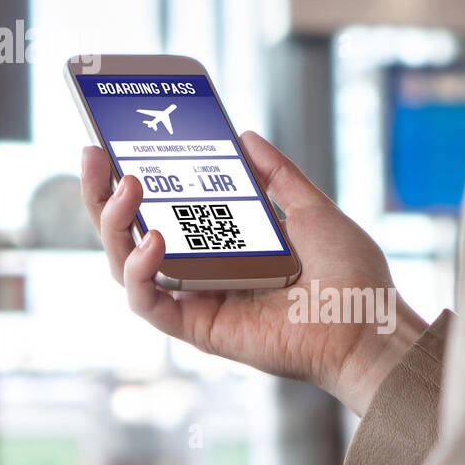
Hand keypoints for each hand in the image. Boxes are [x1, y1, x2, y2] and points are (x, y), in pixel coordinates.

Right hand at [81, 131, 425, 415]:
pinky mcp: (195, 328)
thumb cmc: (350, 278)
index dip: (128, 179)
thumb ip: (276, 175)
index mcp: (219, 244)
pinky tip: (154, 241)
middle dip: (101, 195)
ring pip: (123, 265)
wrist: (370, 325)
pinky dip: (139, 271)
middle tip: (95, 156)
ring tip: (128, 186)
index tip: (112, 141)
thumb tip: (244, 136)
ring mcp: (193, 300)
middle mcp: (198, 272)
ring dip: (114, 224)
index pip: (158, 209)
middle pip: (126, 234)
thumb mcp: (311, 208)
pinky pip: (147, 303)